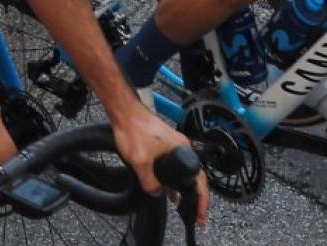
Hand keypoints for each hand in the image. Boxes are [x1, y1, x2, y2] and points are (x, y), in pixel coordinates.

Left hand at [108, 103, 208, 225]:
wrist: (125, 112)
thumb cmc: (134, 128)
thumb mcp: (141, 162)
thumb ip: (149, 182)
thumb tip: (156, 192)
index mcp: (181, 149)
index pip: (199, 178)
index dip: (201, 199)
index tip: (200, 213)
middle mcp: (181, 145)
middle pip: (194, 175)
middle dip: (196, 196)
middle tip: (196, 214)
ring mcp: (173, 144)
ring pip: (184, 170)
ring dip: (184, 188)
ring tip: (184, 206)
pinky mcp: (164, 143)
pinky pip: (175, 165)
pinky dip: (175, 179)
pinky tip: (169, 189)